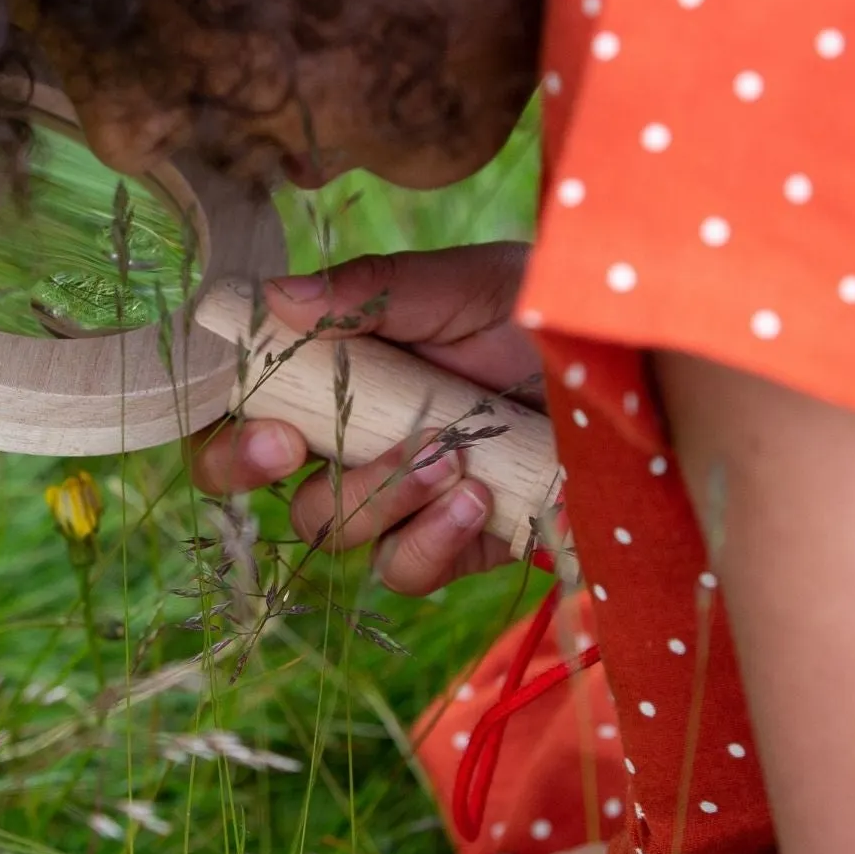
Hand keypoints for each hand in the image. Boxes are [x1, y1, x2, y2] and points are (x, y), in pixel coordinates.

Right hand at [189, 244, 542, 594]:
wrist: (625, 363)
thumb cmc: (538, 311)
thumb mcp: (463, 285)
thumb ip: (374, 291)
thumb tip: (276, 295)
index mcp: (337, 374)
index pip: (244, 413)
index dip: (228, 434)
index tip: (270, 427)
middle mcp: (355, 440)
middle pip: (265, 484)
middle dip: (262, 472)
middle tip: (299, 446)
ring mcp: (402, 498)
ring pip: (333, 530)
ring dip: (375, 496)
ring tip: (446, 455)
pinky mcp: (456, 541)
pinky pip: (409, 569)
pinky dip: (431, 538)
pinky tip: (476, 498)